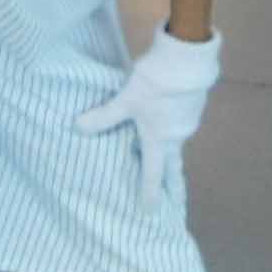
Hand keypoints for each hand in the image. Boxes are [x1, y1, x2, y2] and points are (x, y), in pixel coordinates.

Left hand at [76, 26, 221, 207]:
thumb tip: (77, 128)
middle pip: (175, 168)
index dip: (150, 193)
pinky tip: (170, 125)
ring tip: (169, 164)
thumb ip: (104, 116)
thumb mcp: (125, 100)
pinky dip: (175, 133)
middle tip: (179, 206)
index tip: (150, 212)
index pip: (153, 174)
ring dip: (174, 158)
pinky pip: (182, 127)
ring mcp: (188, 122)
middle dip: (176, 188)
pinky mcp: (193, 106)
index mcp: (160, 139)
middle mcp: (177, 136)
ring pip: (178, 145)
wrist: (186, 59)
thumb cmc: (155, 84)